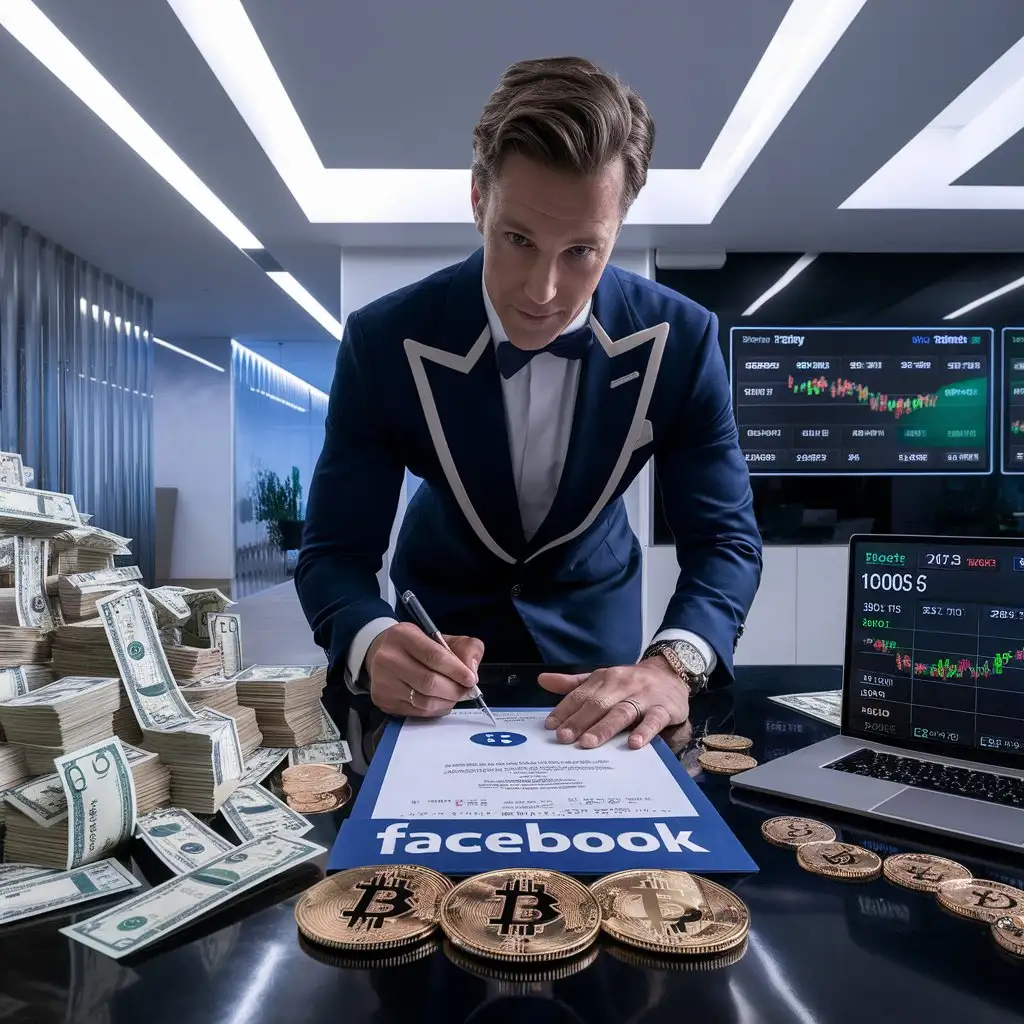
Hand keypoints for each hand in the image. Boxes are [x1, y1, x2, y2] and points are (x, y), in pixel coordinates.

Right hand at [367, 622, 483, 717]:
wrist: (381, 653)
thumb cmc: (417, 646)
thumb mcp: (443, 637)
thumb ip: (466, 648)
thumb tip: (471, 671)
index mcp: (403, 636)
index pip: (434, 656)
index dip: (456, 670)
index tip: (470, 679)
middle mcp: (388, 658)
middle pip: (429, 682)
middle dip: (454, 689)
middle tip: (465, 690)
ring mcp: (383, 682)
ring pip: (423, 701)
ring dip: (446, 702)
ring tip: (454, 696)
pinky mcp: (383, 701)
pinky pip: (416, 712)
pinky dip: (435, 710)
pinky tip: (440, 702)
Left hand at [538, 657, 689, 749]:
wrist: (671, 672)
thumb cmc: (630, 683)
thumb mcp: (602, 679)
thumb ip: (574, 684)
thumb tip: (542, 680)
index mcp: (604, 678)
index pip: (581, 695)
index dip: (565, 710)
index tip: (550, 726)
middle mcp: (622, 685)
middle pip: (598, 704)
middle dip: (579, 721)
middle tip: (563, 738)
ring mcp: (643, 697)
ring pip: (622, 712)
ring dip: (604, 728)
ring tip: (588, 743)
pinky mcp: (664, 708)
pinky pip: (654, 720)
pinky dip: (644, 731)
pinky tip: (634, 744)